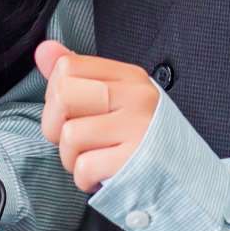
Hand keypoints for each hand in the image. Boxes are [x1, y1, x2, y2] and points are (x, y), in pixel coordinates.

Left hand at [36, 39, 158, 192]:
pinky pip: (84, 167)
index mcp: (129, 77)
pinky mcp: (135, 161)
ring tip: (93, 160)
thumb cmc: (144, 140)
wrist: (185, 180)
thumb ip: (77, 75)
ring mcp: (138, 128)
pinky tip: (102, 175)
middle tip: (77, 142)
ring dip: (71, 158)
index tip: (73, 113)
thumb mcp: (116, 100)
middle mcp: (136, 97)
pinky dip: (84, 179)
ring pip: (70, 136)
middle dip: (55, 126)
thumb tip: (44, 50)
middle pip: (63, 96)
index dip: (56, 94)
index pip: (68, 67)